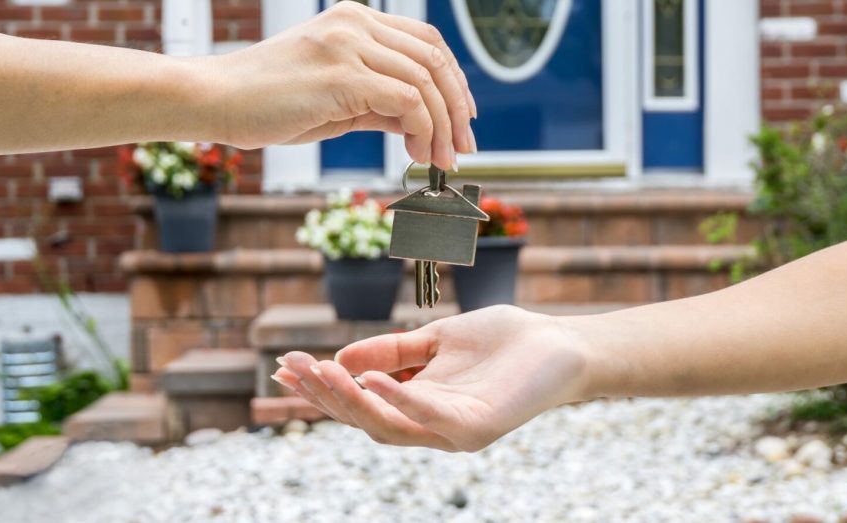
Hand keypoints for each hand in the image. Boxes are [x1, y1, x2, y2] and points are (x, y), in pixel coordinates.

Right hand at [208, 1, 476, 168]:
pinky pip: (406, 101)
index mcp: (354, 20)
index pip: (425, 41)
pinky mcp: (342, 75)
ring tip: (442, 160)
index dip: (453, 79)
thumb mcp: (336, 100)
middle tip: (463, 146)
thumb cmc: (266, 103)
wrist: (215, 100)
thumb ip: (380, 105)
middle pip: (434, 58)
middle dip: (458, 107)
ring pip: (426, 81)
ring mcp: (349, 45)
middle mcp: (355, 24)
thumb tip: (421, 124)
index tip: (462, 117)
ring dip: (443, 126)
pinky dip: (423, 130)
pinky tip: (417, 153)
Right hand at [271, 306, 588, 451]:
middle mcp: (431, 426)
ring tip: (324, 371)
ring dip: (352, 400)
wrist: (561, 343)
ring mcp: (453, 433)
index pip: (360, 404)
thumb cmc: (503, 342)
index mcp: (418, 406)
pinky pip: (430, 419)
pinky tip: (372, 378)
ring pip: (389, 426)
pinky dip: (399, 399)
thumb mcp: (436, 340)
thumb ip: (393, 350)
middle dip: (325, 395)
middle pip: (365, 420)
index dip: (321, 390)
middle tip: (294, 367)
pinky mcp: (477, 429)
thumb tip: (342, 357)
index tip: (284, 367)